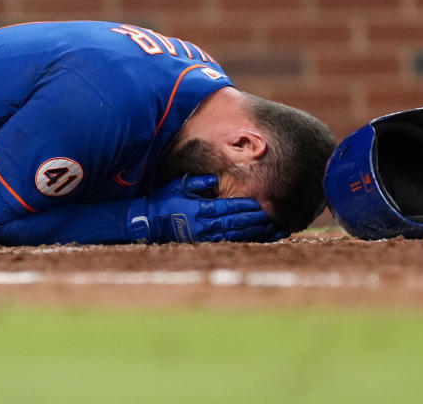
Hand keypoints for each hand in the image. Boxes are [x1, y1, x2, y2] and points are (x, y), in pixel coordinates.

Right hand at [128, 175, 287, 243]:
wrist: (148, 223)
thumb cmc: (163, 201)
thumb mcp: (177, 185)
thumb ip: (196, 182)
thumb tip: (213, 179)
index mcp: (199, 209)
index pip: (228, 208)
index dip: (245, 207)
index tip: (261, 204)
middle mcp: (204, 225)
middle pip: (236, 223)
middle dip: (256, 220)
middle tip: (274, 217)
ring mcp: (205, 236)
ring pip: (236, 235)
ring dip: (255, 233)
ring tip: (273, 230)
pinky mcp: (204, 243)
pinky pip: (230, 242)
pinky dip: (246, 240)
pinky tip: (259, 239)